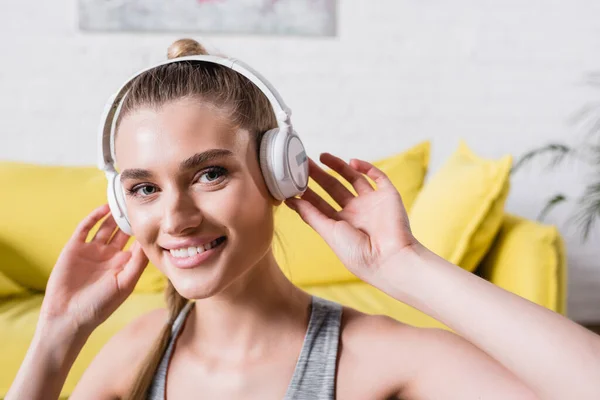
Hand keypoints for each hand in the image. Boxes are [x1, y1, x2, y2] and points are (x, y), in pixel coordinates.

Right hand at [39, 204, 147, 335]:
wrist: (68, 317)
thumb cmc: (100, 305)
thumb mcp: (125, 283)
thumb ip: (138, 262)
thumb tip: (150, 241)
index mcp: (123, 265)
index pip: (137, 242)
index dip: (144, 230)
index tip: (156, 215)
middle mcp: (109, 256)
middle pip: (122, 231)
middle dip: (130, 218)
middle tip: (139, 202)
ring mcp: (92, 251)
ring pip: (105, 227)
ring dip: (114, 215)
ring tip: (124, 200)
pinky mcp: (74, 248)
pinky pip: (85, 228)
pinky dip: (94, 217)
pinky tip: (105, 208)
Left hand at [285, 153, 418, 282]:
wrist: (389, 258)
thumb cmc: (357, 253)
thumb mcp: (328, 232)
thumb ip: (311, 215)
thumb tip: (291, 200)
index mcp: (341, 224)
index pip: (320, 203)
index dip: (307, 192)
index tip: (292, 179)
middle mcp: (356, 212)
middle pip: (333, 188)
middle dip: (318, 175)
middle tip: (303, 161)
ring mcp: (372, 203)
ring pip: (353, 178)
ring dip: (338, 166)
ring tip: (322, 156)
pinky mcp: (388, 196)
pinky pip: (378, 177)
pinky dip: (366, 167)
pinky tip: (352, 162)